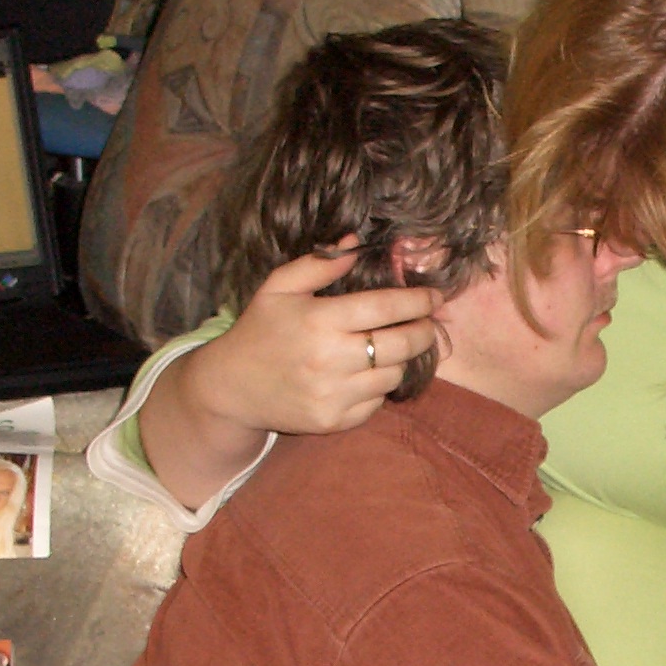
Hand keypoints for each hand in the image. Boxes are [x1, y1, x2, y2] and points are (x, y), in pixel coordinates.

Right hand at [188, 242, 443, 437]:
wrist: (231, 388)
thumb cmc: (259, 330)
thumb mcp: (279, 287)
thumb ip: (319, 264)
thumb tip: (356, 243)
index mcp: (319, 320)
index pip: (386, 307)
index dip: (418, 301)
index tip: (434, 297)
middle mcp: (329, 359)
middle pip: (401, 345)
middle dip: (424, 332)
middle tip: (428, 323)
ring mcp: (332, 395)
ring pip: (393, 376)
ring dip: (400, 360)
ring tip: (392, 347)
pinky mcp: (333, 422)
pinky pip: (376, 403)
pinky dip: (378, 388)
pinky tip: (365, 375)